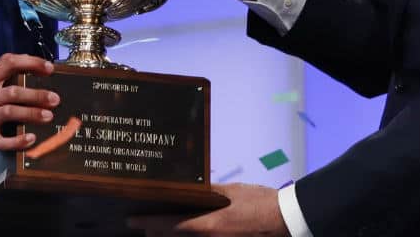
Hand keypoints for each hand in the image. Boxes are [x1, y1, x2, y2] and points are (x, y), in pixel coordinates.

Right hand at [0, 53, 58, 169]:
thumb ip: (8, 77)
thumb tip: (42, 70)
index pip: (9, 63)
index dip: (31, 63)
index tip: (50, 68)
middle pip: (13, 92)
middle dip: (36, 95)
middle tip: (55, 99)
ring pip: (10, 112)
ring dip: (31, 113)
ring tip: (48, 116)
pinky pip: (3, 140)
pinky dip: (18, 140)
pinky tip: (31, 138)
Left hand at [127, 183, 288, 235]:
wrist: (287, 221)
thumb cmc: (261, 203)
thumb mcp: (233, 191)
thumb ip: (210, 192)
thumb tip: (191, 187)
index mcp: (209, 225)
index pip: (169, 225)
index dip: (148, 223)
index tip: (131, 220)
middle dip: (156, 232)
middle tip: (143, 223)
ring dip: (171, 236)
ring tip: (160, 229)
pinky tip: (187, 233)